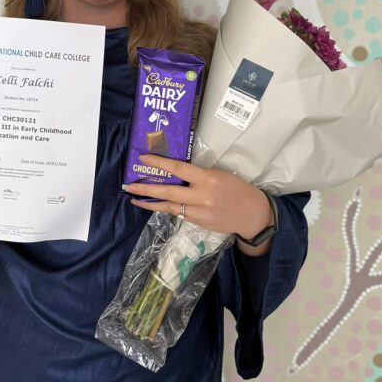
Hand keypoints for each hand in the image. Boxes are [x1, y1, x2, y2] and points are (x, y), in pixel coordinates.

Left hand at [123, 154, 273, 243]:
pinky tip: (157, 205)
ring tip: (135, 199)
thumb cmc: (237, 189)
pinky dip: (167, 208)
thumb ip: (198, 175)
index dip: (159, 163)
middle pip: (167, 192)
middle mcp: (201, 197)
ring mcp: (198, 212)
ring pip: (169, 207)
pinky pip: (179, 213)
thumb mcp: (218, 174)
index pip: (178, 168)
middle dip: (145, 189)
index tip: (143, 158)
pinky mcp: (198, 223)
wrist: (252, 214)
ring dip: (150, 203)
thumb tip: (176, 173)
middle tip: (128, 186)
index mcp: (207, 179)